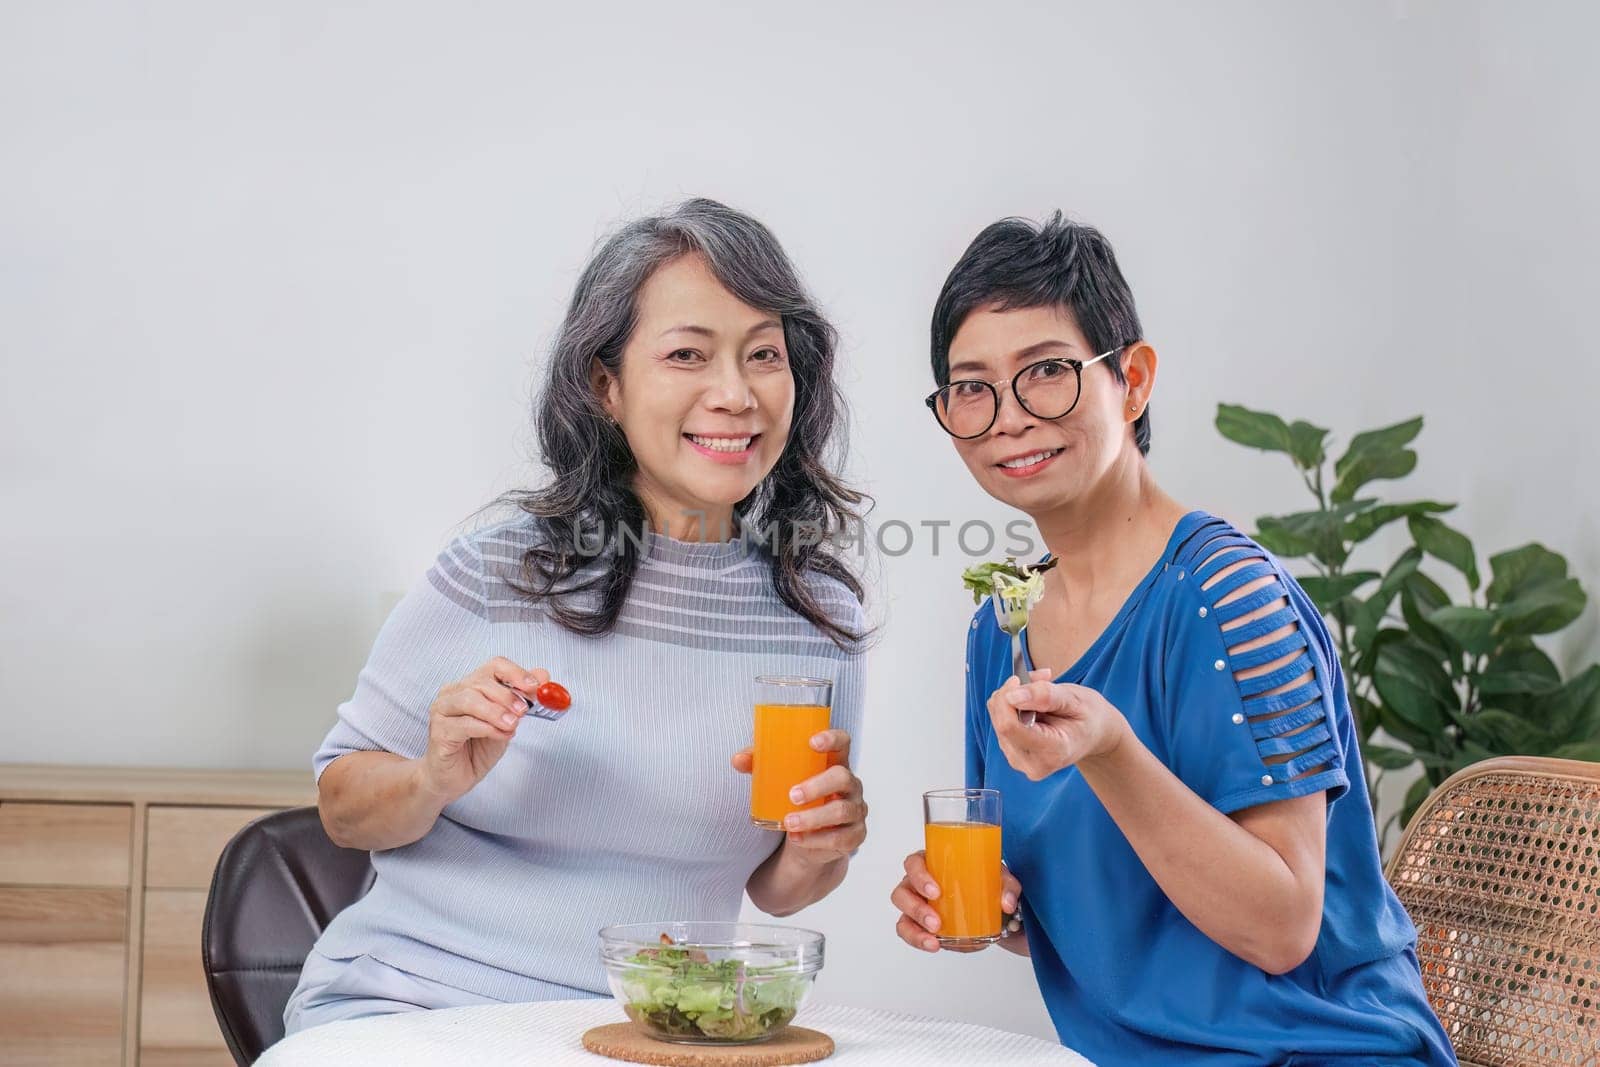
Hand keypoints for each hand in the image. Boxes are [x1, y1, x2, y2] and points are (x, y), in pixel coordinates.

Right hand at [419, 657, 548, 803]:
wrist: (454, 778)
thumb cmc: (477, 748)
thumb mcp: (507, 722)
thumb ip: (522, 700)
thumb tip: (543, 676)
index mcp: (471, 685)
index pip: (495, 666)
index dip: (516, 673)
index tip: (534, 686)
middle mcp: (453, 693)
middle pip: (482, 682)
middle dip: (507, 696)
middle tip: (523, 710)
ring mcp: (442, 711)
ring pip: (470, 700)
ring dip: (496, 712)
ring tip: (512, 725)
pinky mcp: (439, 732)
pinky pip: (464, 724)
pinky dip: (487, 728)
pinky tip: (500, 735)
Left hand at [731, 729, 866, 864]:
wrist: (808, 841)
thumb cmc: (798, 801)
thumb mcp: (781, 781)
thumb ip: (760, 766)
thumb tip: (737, 759)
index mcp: (835, 763)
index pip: (843, 742)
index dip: (832, 738)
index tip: (812, 742)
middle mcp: (850, 785)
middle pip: (843, 777)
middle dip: (817, 786)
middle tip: (792, 795)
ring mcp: (856, 810)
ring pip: (842, 811)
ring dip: (813, 817)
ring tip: (788, 822)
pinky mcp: (854, 835)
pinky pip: (841, 838)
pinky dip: (816, 839)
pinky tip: (797, 838)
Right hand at [891, 849, 1021, 952]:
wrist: (994, 911)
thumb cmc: (988, 885)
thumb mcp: (1002, 880)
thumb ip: (1008, 887)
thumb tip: (1006, 903)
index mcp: (933, 864)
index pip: (914, 863)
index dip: (918, 875)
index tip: (935, 891)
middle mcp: (919, 884)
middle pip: (902, 891)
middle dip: (916, 907)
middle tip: (936, 921)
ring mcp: (917, 906)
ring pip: (903, 914)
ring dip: (915, 928)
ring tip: (935, 936)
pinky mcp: (921, 926)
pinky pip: (909, 932)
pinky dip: (917, 939)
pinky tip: (933, 944)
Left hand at [986, 672, 1130, 781]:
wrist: (1094, 734)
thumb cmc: (1088, 716)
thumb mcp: (1075, 699)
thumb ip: (1046, 696)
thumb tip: (1012, 696)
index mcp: (1053, 752)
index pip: (1010, 727)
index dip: (1007, 698)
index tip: (1019, 679)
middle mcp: (1033, 763)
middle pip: (1001, 723)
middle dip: (1011, 694)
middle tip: (1037, 681)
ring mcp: (1020, 761)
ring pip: (997, 719)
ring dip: (1013, 699)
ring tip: (1042, 696)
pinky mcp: (1012, 753)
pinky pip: (999, 722)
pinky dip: (1012, 707)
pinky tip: (1033, 706)